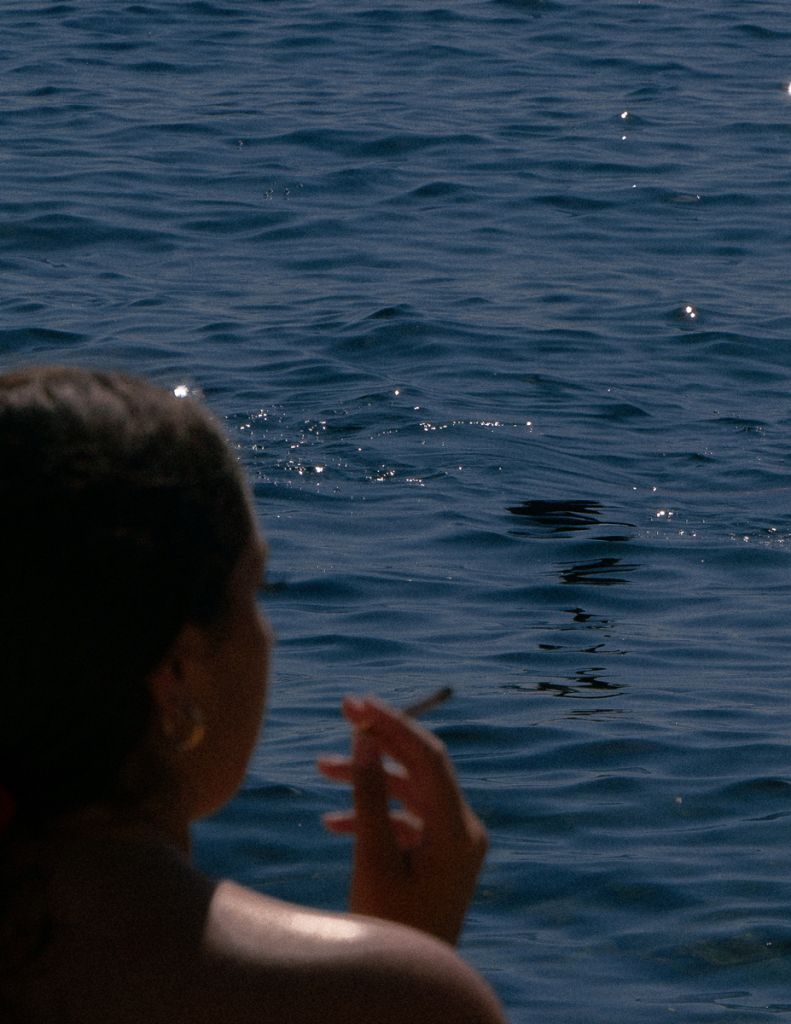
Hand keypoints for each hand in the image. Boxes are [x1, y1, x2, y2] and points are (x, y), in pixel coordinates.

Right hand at [316, 695, 487, 944]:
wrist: (409, 986)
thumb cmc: (390, 930)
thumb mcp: (373, 859)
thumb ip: (370, 795)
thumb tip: (365, 738)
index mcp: (457, 829)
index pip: (428, 754)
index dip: (392, 722)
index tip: (355, 703)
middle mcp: (463, 830)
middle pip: (421, 766)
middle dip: (380, 740)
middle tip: (343, 713)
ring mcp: (453, 844)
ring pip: (409, 792)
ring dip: (368, 779)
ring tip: (320, 770)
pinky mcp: (439, 857)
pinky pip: (407, 820)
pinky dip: (373, 813)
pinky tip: (333, 822)